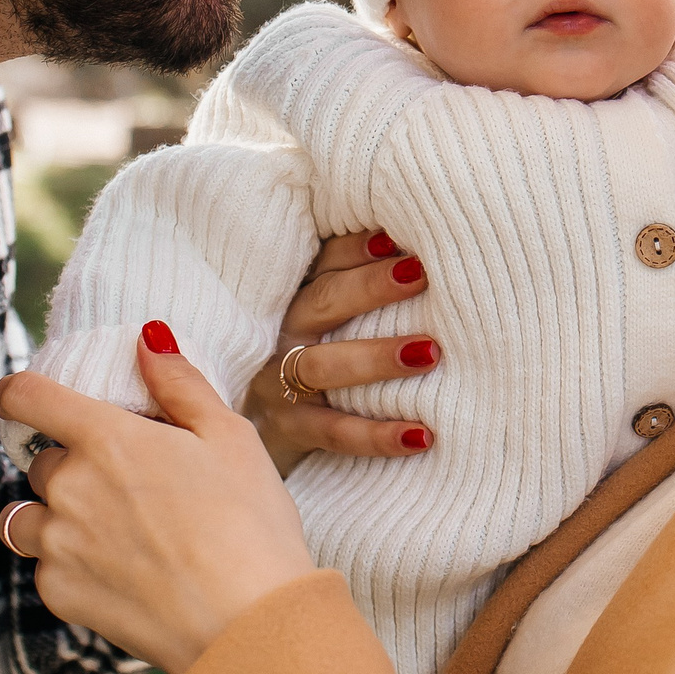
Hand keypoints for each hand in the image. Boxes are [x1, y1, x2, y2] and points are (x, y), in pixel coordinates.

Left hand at [0, 326, 313, 673]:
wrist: (248, 624)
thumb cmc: (250, 525)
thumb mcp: (232, 436)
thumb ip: (180, 384)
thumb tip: (148, 338)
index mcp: (106, 438)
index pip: (26, 396)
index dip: (21, 393)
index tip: (30, 401)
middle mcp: (69, 487)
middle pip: (42, 462)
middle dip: (74, 465)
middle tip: (129, 485)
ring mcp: (58, 544)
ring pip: (27, 517)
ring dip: (55, 515)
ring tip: (110, 531)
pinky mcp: (60, 593)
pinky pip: (45, 566)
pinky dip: (70, 564)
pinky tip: (121, 572)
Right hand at [242, 229, 438, 471]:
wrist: (245, 433)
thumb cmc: (310, 358)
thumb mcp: (319, 318)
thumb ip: (353, 290)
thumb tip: (419, 258)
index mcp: (292, 297)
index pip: (322, 263)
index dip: (356, 249)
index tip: (397, 238)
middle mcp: (280, 334)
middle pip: (322, 303)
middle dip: (370, 288)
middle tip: (420, 275)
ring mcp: (278, 384)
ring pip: (323, 366)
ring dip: (376, 358)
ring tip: (428, 353)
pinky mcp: (290, 430)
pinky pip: (336, 433)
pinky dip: (378, 435)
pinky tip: (421, 435)